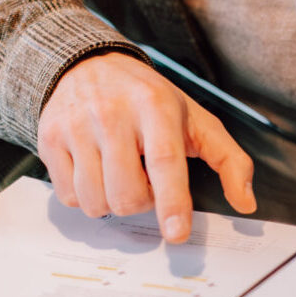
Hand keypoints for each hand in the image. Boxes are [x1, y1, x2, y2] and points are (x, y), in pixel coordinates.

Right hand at [37, 54, 255, 241]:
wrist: (86, 63)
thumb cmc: (147, 98)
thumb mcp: (194, 118)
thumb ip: (228, 159)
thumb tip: (245, 202)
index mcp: (155, 105)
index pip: (164, 160)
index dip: (172, 201)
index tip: (177, 233)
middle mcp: (112, 112)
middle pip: (127, 194)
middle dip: (141, 202)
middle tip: (144, 179)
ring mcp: (76, 124)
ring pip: (95, 201)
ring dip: (112, 200)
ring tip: (118, 171)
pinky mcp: (50, 137)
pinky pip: (68, 196)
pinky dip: (85, 195)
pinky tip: (94, 168)